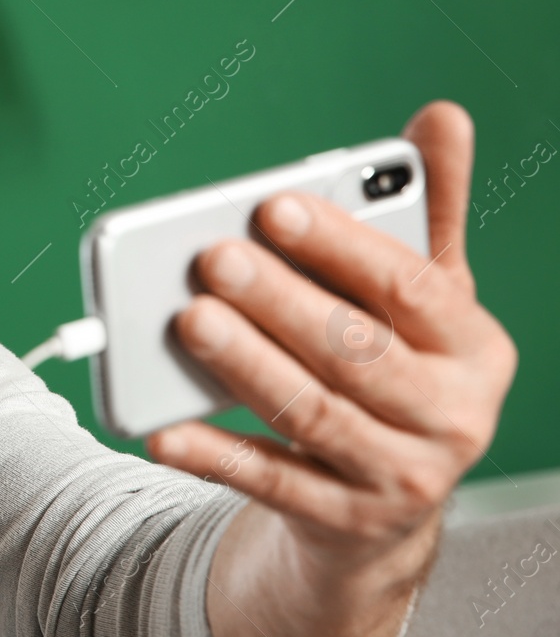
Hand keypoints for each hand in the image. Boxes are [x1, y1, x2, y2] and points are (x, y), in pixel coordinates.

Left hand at [146, 101, 516, 636]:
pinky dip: (214, 454)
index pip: (410, 287)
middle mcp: (452, 416)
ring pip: (313, 414)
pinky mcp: (344, 522)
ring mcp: (400, 477)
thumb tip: (441, 114)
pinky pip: (271, 483)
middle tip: (212, 258)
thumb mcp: (425, 296)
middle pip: (356, 352)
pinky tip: (162, 427)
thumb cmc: (402, 368)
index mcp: (474, 347)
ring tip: (184, 320)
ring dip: (245, 365)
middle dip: (281, 301)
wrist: (390, 504)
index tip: (271, 205)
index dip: (340, 244)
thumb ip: (426, 209)